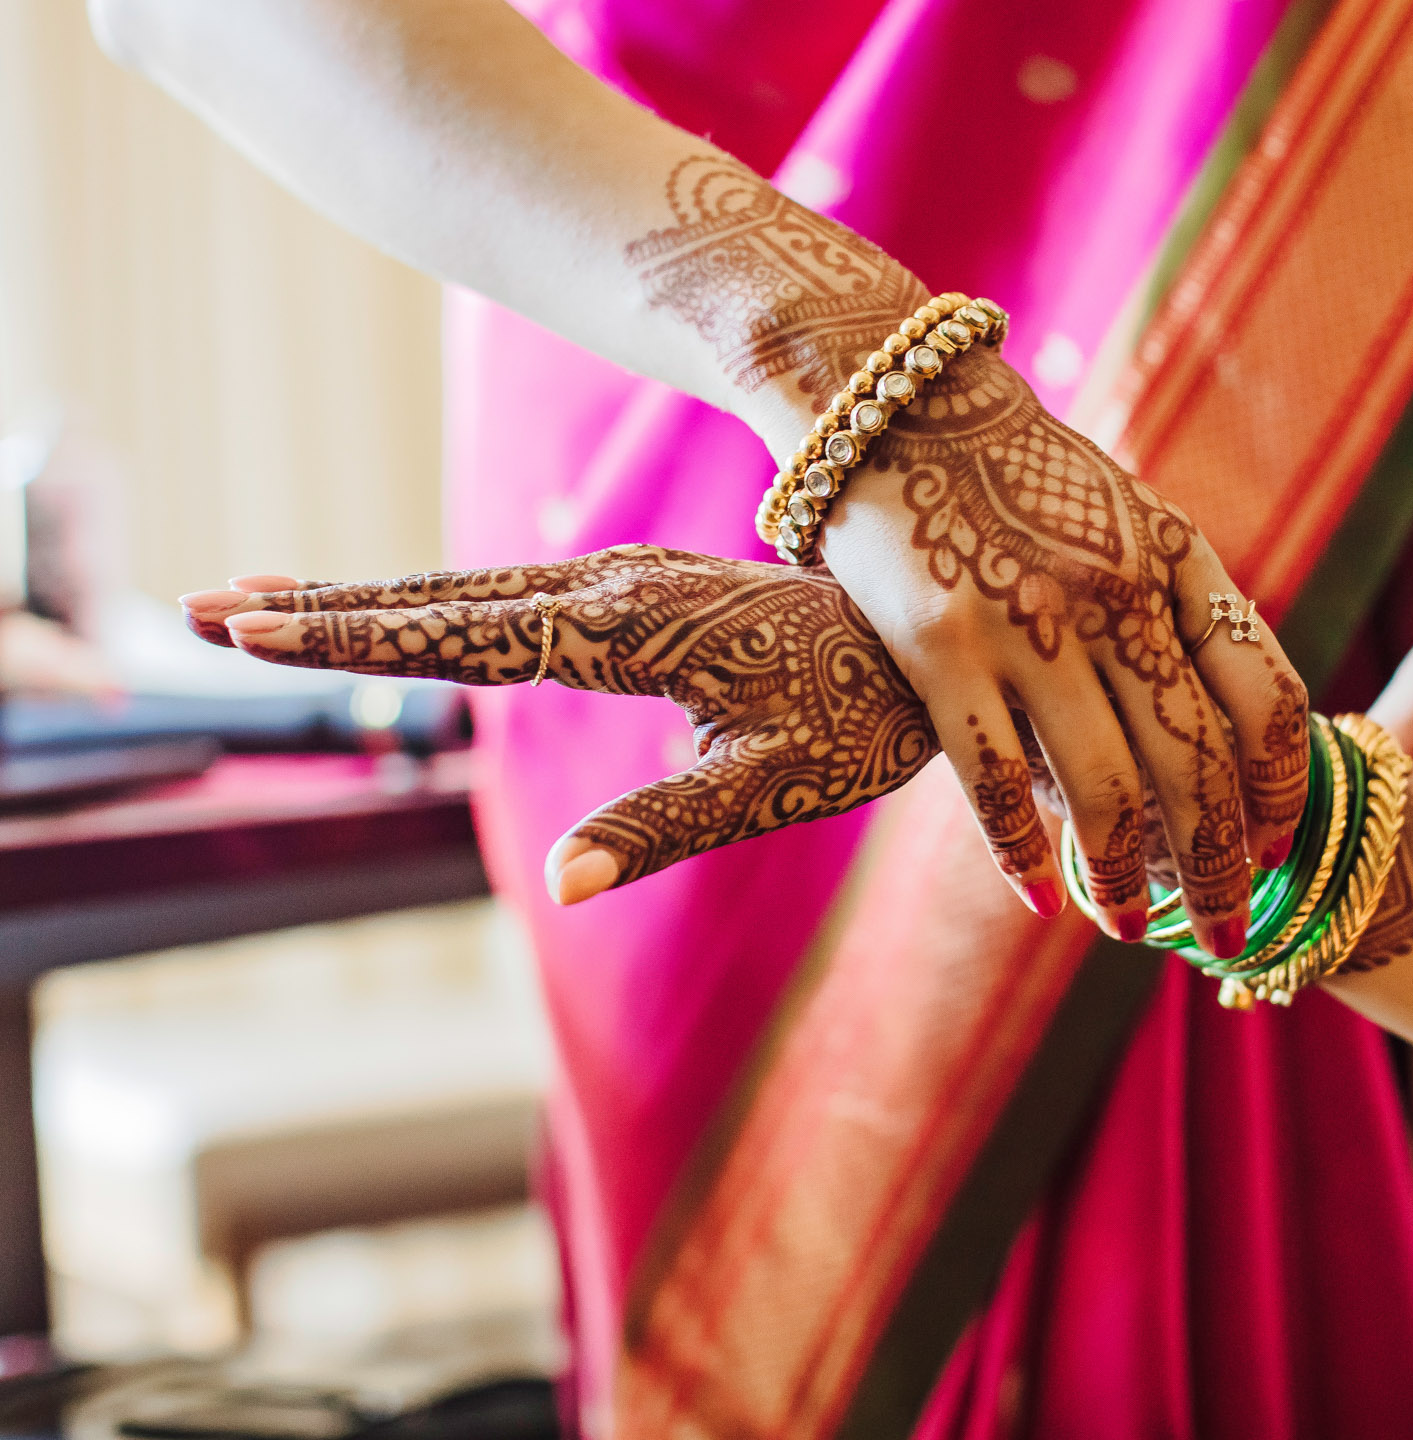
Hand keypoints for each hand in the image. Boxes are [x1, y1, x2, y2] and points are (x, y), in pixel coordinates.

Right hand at [180, 546, 934, 902]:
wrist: (942, 641)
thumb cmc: (869, 722)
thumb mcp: (772, 788)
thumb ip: (662, 829)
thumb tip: (559, 884)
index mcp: (630, 633)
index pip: (463, 635)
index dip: (354, 635)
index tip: (253, 624)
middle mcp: (617, 591)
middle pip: (444, 597)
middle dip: (327, 605)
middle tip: (206, 601)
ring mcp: (631, 583)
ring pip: (476, 587)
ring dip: (373, 593)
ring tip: (269, 596)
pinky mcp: (649, 593)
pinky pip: (521, 592)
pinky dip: (444, 597)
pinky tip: (414, 606)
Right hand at [611, 156, 1304, 950]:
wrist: (888, 405)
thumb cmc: (1014, 476)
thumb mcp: (1123, 516)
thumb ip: (1177, 610)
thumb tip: (1226, 735)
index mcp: (1175, 560)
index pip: (1264, 693)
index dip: (1280, 786)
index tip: (1274, 847)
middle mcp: (1116, 594)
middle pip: (1196, 764)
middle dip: (1221, 869)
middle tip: (1230, 937)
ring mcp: (1028, 622)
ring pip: (1105, 790)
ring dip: (1127, 880)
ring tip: (1131, 929)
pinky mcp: (940, 647)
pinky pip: (998, 782)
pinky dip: (1024, 854)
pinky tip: (1040, 897)